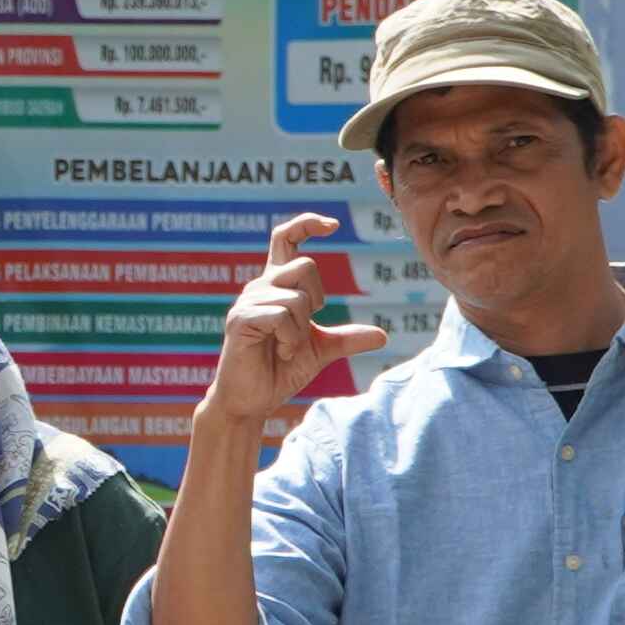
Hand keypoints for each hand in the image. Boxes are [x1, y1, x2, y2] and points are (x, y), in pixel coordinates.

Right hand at [198, 214, 385, 450]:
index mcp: (276, 285)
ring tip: (287, 348)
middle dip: (316, 301)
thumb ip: (347, 339)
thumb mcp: (321, 351)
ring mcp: (247, 302)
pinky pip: (281, 316)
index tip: (334, 225)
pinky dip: (290, 339)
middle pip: (305, 267)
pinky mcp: (241, 320)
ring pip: (296, 297)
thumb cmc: (279, 370)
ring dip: (301, 330)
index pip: (285, 238)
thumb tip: (383, 335)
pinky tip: (280, 353)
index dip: (307, 224)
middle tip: (304, 331)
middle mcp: (260, 286)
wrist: (252, 400)